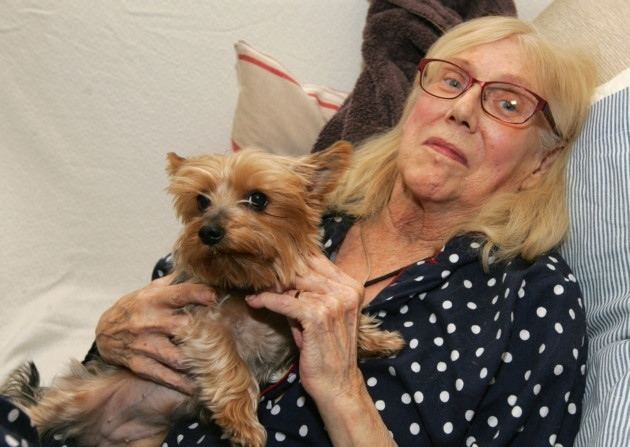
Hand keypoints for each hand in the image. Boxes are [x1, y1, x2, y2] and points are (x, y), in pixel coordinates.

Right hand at [95, 273, 215, 394]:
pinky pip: (164, 376)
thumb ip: (176, 281)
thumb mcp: (150, 290)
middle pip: (184, 326)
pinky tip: (198, 386)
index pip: (181, 294)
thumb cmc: (134, 308)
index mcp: (154, 299)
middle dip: (206, 331)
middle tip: (226, 335)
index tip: (217, 296)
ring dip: (197, 362)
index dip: (201, 294)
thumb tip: (199, 268)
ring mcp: (144, 345)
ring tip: (217, 365)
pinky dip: (182, 383)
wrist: (104, 333)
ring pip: (177, 356)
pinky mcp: (139, 364)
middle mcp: (150, 321)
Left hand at [245, 253, 364, 401]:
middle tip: (257, 273)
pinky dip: (266, 300)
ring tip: (255, 288)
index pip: (318, 260)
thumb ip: (309, 291)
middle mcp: (346, 291)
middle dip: (278, 271)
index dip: (292, 260)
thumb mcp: (323, 313)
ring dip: (271, 286)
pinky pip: (284, 301)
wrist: (337, 383)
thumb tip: (279, 272)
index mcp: (352, 287)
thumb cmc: (325, 348)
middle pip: (304, 268)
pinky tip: (254, 301)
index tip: (271, 261)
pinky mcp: (317, 316)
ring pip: (292, 283)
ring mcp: (334, 302)